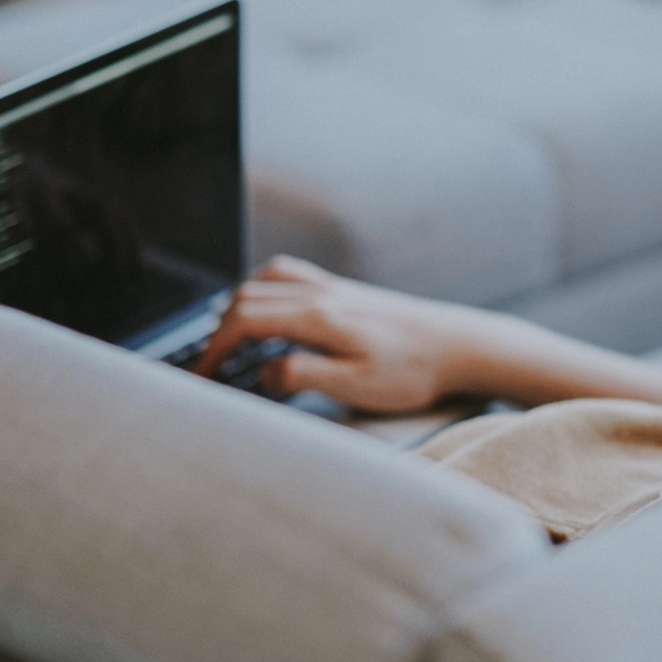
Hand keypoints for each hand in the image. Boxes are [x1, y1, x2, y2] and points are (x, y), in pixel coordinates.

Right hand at [194, 256, 485, 412]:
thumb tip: (264, 371)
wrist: (461, 345)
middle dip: (218, 330)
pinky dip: (265, 290)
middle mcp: (322, 294)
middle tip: (209, 368)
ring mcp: (335, 287)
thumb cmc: (414, 371)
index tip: (201, 379)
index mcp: (318, 317)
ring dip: (239, 306)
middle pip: (247, 297)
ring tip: (229, 340)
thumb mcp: (358, 386)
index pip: (244, 321)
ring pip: (266, 280)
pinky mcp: (348, 291)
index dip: (213, 350)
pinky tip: (271, 312)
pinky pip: (291, 275)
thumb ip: (305, 376)